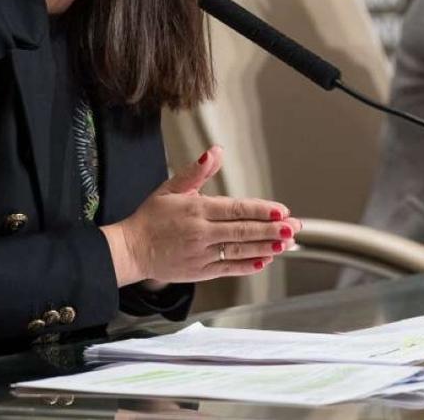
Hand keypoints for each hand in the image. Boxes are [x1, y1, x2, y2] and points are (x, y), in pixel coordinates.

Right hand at [101, 146, 301, 285]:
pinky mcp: (199, 272)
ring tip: (286, 244)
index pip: (235, 209)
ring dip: (265, 247)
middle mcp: (201, 233)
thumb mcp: (171, 188)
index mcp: (196, 209)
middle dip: (272, 229)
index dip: (260, 210)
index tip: (281, 210)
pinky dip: (247, 265)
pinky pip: (228, 269)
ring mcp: (201, 254)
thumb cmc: (151, 217)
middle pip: (242, 231)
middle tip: (293, 227)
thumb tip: (216, 152)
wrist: (129, 250)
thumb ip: (197, 171)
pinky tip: (264, 261)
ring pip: (239, 250)